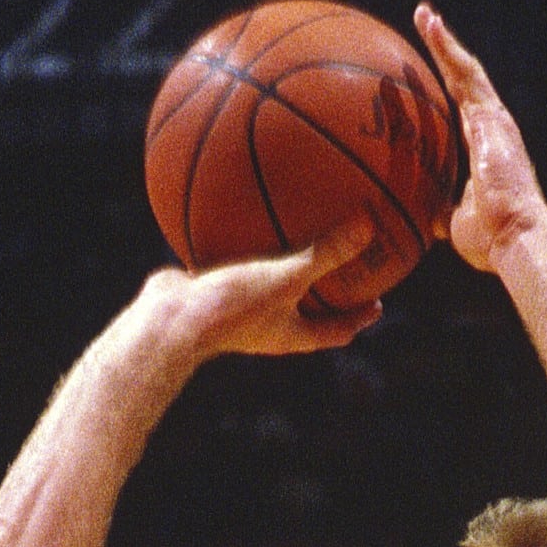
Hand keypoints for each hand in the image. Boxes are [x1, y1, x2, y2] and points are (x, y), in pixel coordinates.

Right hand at [144, 218, 381, 360]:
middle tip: (345, 266)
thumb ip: (328, 253)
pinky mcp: (212, 290)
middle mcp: (265, 326)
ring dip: (284, 264)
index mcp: (289, 335)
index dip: (358, 318)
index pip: (334, 332)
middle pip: (305, 311)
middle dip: (324, 292)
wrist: (170, 318)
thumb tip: (369, 226)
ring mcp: (237, 309)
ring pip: (269, 285)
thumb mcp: (288, 278)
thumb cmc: (232, 307)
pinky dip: (246, 243)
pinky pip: (236, 263)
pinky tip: (248, 211)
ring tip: (298, 233)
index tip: (377, 302)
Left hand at [413, 4, 546, 272]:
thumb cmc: (492, 238)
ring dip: (445, 42)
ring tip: (425, 16)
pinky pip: (468, 77)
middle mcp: (493, 126)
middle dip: (446, 50)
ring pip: (467, 69)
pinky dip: (450, 52)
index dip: (447, 80)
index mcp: (484, 144)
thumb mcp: (454, 222)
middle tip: (425, 22)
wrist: (516, 240)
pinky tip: (434, 31)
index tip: (429, 64)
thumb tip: (426, 217)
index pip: (461, 103)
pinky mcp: (492, 120)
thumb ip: (442, 209)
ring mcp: (495, 121)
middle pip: (465, 78)